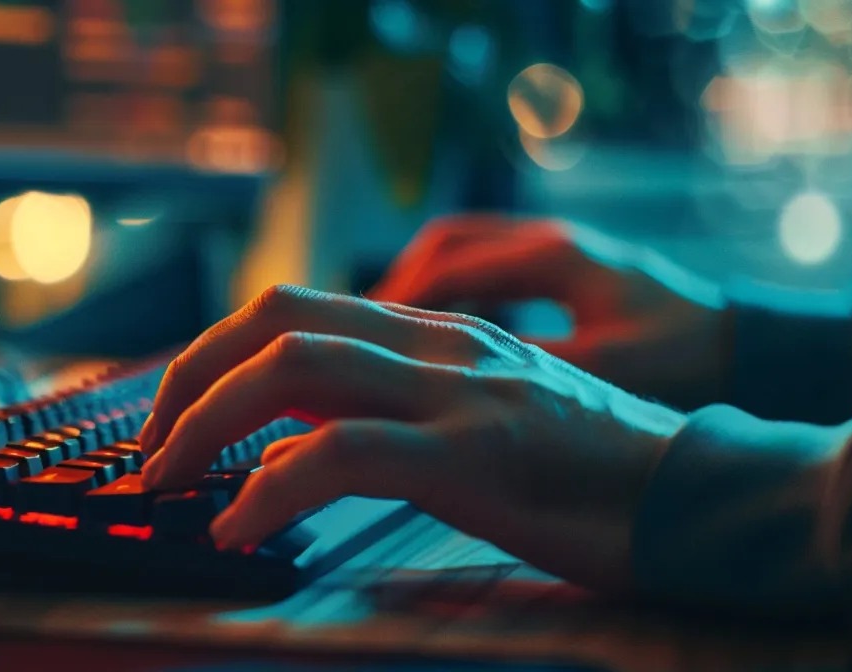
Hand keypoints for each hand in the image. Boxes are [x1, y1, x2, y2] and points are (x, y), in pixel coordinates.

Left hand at [136, 286, 687, 591]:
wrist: (701, 495)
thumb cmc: (593, 476)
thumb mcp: (486, 422)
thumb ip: (402, 412)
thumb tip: (302, 442)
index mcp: (438, 334)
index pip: (296, 309)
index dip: (214, 356)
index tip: (174, 420)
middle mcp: (439, 343)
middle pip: (274, 316)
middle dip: (188, 377)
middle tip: (150, 452)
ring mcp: (456, 392)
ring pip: (292, 366)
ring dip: (203, 424)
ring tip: (167, 484)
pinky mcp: (474, 453)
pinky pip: (339, 451)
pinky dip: (268, 486)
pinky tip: (239, 526)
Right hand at [370, 215, 726, 408]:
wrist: (754, 346)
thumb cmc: (690, 360)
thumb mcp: (607, 373)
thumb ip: (528, 370)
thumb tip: (453, 385)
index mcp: (554, 257)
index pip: (445, 269)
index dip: (392, 307)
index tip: (355, 342)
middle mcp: (551, 241)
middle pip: (444, 246)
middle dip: (395, 288)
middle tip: (356, 336)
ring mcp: (561, 250)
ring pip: (465, 253)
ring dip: (423, 291)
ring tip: (388, 340)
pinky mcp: (572, 272)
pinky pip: (492, 271)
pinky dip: (457, 299)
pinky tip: (447, 344)